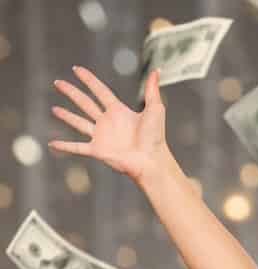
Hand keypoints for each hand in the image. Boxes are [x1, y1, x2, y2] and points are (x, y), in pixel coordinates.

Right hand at [49, 65, 166, 182]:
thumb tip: (156, 70)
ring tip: (54, 109)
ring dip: (66, 116)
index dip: (88, 79)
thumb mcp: (155, 109)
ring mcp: (101, 137)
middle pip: (85, 103)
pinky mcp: (98, 151)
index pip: (99, 90)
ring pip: (79, 122)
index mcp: (118, 111)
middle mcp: (107, 122)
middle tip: (58, 83)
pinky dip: (65, 146)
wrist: (152, 161)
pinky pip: (77, 148)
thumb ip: (152, 90)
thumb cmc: (156, 138)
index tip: (76, 69)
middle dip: (71, 92)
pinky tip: (52, 144)